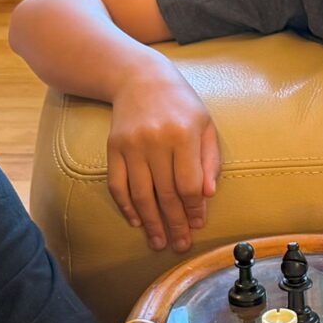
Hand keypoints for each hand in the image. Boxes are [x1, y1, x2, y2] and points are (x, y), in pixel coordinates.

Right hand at [107, 65, 220, 251]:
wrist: (140, 78)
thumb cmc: (180, 104)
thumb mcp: (205, 125)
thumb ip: (210, 160)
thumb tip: (208, 196)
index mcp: (183, 134)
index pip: (189, 184)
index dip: (194, 209)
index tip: (197, 225)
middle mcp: (155, 141)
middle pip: (166, 194)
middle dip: (175, 224)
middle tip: (180, 244)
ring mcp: (131, 145)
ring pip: (140, 194)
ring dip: (150, 223)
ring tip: (158, 242)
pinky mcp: (113, 148)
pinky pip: (117, 185)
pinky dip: (126, 207)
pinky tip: (136, 222)